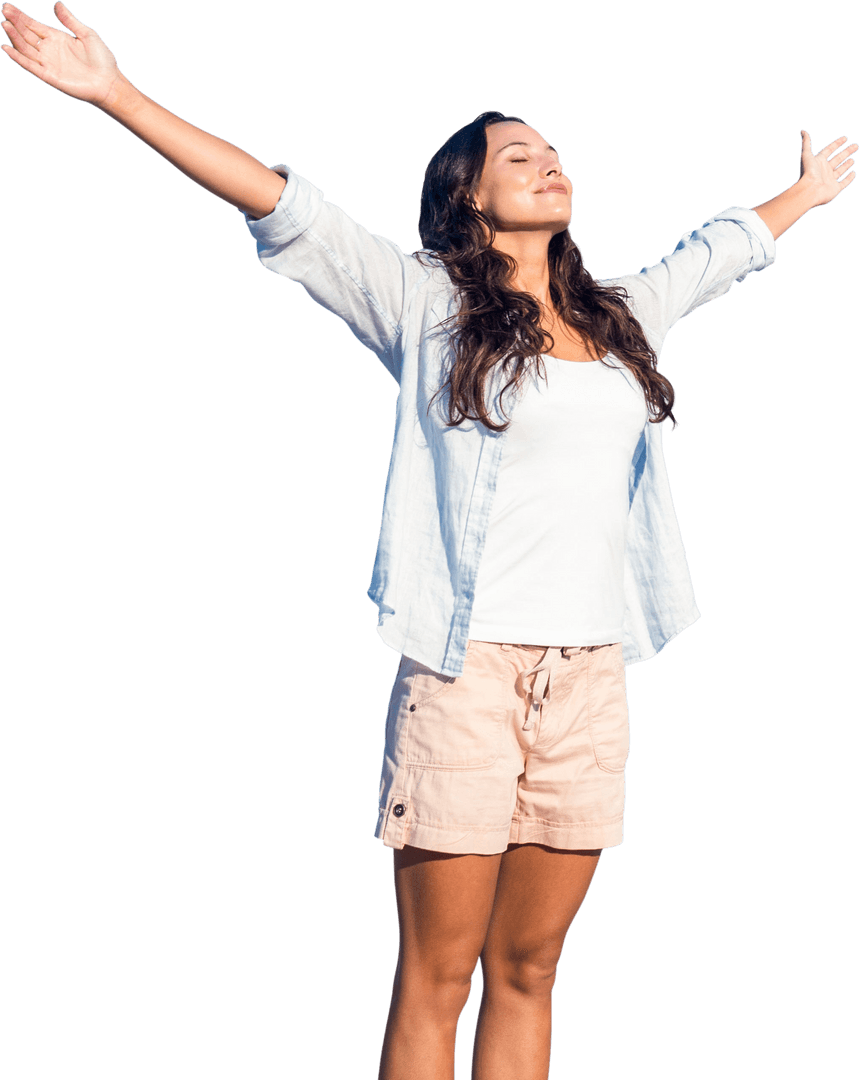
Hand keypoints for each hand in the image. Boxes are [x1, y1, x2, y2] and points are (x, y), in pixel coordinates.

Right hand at [1, 1, 120, 107]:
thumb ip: (69, 20)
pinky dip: (18, 58)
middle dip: (15, 23)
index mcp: (57, 38)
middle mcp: (50, 50)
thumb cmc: (102, 60)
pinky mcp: (50, 76)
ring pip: (26, 48)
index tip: (7, 7)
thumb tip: (57, 4)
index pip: (34, 25)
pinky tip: (7, 48)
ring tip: (5, 24)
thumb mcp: (87, 34)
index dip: (21, 16)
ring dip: (14, 37)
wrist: (109, 83)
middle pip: (27, 34)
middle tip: (4, 11)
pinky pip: (30, 66)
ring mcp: (49, 63)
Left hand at [799, 130, 856, 206]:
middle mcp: (824, 170)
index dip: (837, 144)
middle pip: (837, 159)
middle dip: (846, 152)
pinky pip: (844, 183)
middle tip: (856, 145)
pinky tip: (853, 173)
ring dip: (846, 165)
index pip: (829, 150)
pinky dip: (849, 178)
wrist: (809, 190)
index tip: (845, 138)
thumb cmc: (808, 172)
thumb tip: (803, 131)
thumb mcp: (806, 155)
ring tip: (852, 160)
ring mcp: (830, 180)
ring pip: (840, 170)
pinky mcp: (835, 189)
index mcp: (818, 162)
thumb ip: (806, 143)